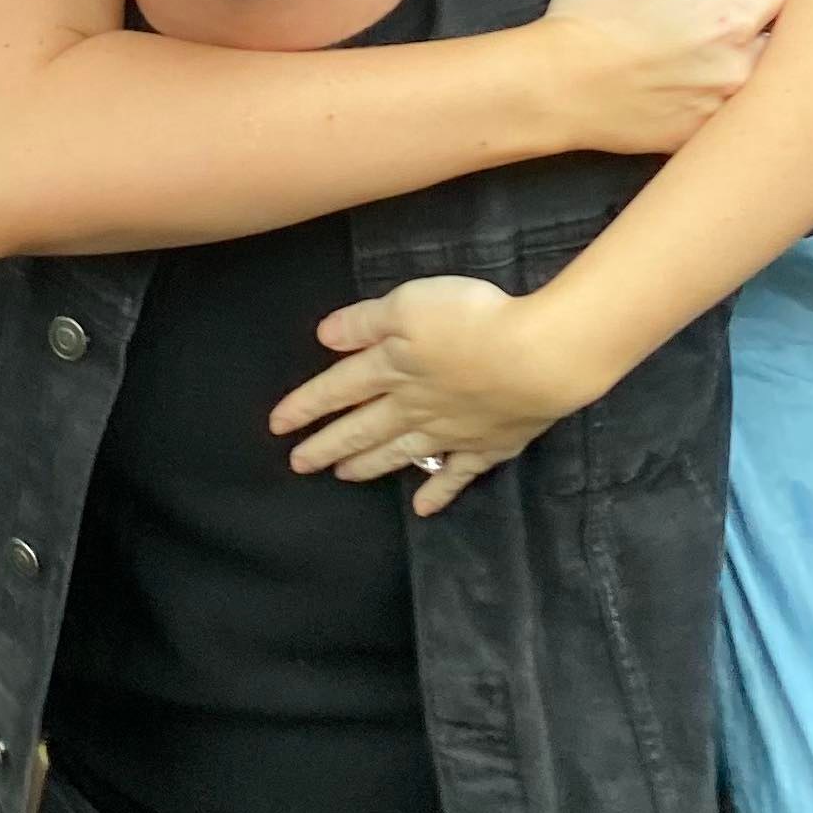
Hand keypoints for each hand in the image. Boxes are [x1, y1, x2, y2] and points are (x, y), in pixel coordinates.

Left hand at [270, 274, 576, 518]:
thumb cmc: (471, 320)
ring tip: (343, 476)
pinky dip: (437, 493)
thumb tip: (324, 339)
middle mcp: (411, 407)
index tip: (277, 427)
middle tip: (299, 465)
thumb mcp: (408, 303)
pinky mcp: (488, 446)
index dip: (306, 405)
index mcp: (390, 368)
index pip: (337, 388)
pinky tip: (423, 509)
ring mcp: (449, 432)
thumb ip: (365, 322)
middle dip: (327, 445)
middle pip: (360, 428)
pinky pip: (456, 476)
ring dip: (368, 465)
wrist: (536, 357)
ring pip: (399, 453)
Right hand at [544, 0, 809, 153]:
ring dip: (778, 64)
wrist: (556, 88)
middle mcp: (737, 71)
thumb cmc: (595, 18)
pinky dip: (747, 102)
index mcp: (729, 21)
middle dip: (801, 19)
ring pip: (770, 85)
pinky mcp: (696, 138)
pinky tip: (746, 95)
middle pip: (792, 42)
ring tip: (787, 48)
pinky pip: (738, 119)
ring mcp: (719, 111)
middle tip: (811, 1)